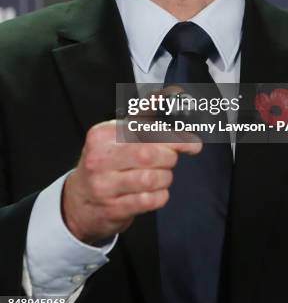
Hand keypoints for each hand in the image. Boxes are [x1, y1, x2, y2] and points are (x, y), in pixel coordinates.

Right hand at [62, 120, 201, 243]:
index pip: (145, 131)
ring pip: (152, 179)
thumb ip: (146, 114)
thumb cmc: (105, 162)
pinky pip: (149, 201)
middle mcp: (99, 158)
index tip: (192, 143)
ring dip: (165, 178)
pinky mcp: (112, 209)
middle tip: (170, 159)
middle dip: (169, 158)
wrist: (79, 201)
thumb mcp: (118, 134)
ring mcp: (104, 186)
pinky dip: (160, 195)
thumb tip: (172, 92)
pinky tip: (155, 192)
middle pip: (149, 155)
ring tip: (161, 176)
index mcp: (103, 134)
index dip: (174, 137)